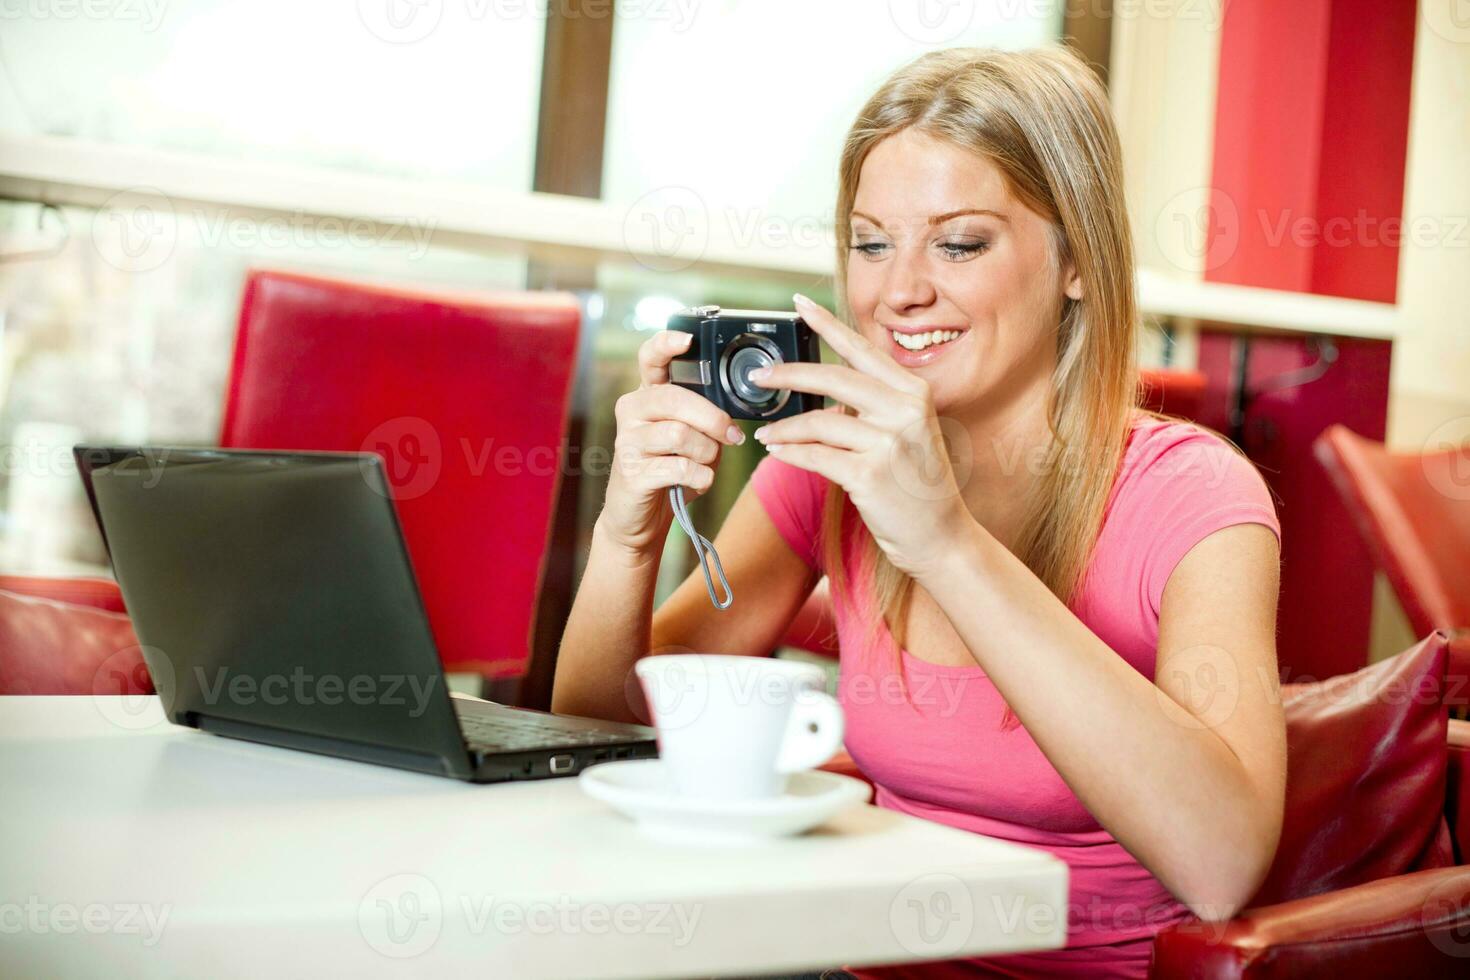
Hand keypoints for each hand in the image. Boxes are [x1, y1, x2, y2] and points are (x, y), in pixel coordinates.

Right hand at [600, 329, 744, 557]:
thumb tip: (732, 421)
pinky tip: (697, 482)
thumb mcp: (693, 437)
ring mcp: (626, 441)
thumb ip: (705, 419)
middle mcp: (631, 411)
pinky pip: (679, 467)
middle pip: (675, 399)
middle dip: (713, 418)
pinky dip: (700, 477)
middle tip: (732, 436)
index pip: (650, 358)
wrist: (640, 517)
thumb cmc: (672, 470)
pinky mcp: (631, 472)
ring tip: (706, 464)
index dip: (666, 344)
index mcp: (647, 395)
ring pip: (680, 434)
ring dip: (707, 453)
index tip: (687, 339)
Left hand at [751, 294, 972, 578]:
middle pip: (834, 379)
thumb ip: (873, 403)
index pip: (862, 350)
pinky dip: (791, 453)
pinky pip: (816, 456)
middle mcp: (905, 410)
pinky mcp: (870, 475)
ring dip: (785, 428)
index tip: (800, 302)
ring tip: (765, 433)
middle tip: (759, 376)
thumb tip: (822, 382)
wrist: (939, 535)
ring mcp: (889, 443)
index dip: (827, 324)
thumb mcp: (906, 430)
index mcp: (913, 392)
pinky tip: (777, 452)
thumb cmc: (915, 483)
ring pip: (819, 422)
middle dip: (789, 375)